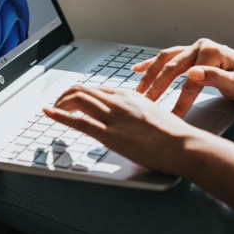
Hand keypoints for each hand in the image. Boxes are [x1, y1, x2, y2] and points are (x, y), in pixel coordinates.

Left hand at [43, 85, 195, 174]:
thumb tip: (131, 119)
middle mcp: (118, 102)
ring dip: (60, 104)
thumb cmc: (174, 134)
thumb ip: (137, 113)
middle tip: (57, 105)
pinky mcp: (111, 135)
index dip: (79, 94)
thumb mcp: (153, 114)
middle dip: (64, 96)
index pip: (96, 89)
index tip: (71, 100)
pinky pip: (79, 121)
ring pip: (78, 100)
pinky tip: (49, 114)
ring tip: (52, 110)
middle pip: (82, 90)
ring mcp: (113, 117)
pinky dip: (60, 116)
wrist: (184, 144)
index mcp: (129, 96)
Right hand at [134, 39, 233, 116]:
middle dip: (156, 87)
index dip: (178, 101)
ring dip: (150, 75)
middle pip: (172, 68)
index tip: (169, 117)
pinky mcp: (193, 54)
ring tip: (138, 90)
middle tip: (144, 104)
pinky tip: (138, 69)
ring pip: (166, 60)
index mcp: (211, 52)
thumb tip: (192, 73)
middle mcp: (201, 46)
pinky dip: (153, 63)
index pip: (189, 81)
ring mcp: (196, 48)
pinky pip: (169, 57)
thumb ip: (214, 78)